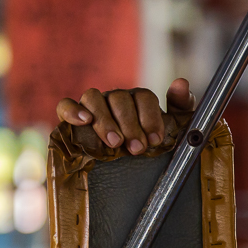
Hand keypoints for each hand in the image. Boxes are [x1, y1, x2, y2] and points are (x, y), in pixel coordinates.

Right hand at [55, 78, 195, 153]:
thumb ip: (182, 106)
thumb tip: (181, 82)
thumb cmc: (153, 144)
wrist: (134, 165)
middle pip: (119, 98)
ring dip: (105, 120)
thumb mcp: (175, 127)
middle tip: (137, 148)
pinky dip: (72, 110)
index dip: (150, 117)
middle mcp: (116, 98)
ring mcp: (94, 106)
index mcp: (139, 99)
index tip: (155, 140)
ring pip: (93, 98)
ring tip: (114, 143)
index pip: (143, 96)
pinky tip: (83, 121)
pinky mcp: (73, 117)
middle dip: (130, 124)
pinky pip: (65, 105)